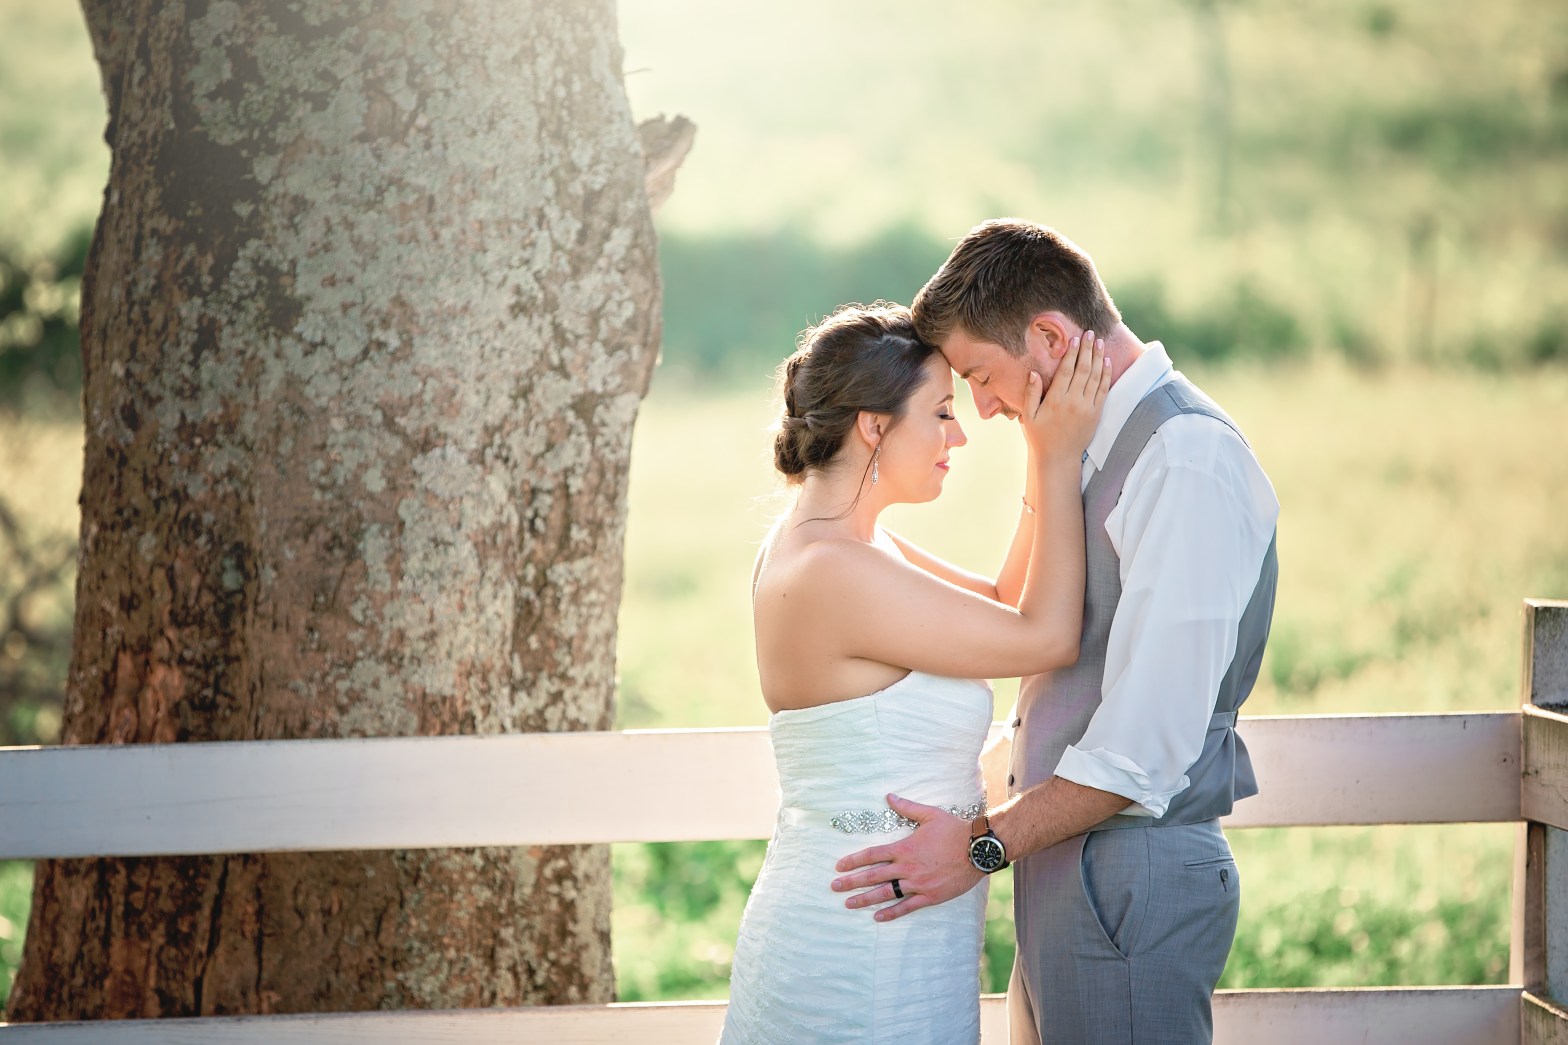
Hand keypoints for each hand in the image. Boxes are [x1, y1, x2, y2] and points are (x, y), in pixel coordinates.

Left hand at [829, 794, 984, 921]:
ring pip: (886, 893)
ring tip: (849, 903)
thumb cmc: (954, 830)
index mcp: (904, 848)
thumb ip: (906, 807)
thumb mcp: (929, 815)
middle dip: (852, 882)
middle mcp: (907, 867)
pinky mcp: (930, 896)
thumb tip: (889, 796)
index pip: (872, 855)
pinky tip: (878, 916)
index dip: (854, 861)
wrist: (977, 849)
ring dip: (865, 899)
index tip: (839, 866)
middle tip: (835, 887)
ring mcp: (918, 883)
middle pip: (873, 876)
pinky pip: (907, 907)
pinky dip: (891, 912)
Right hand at [1020, 331, 1110, 463]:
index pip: (1066, 371)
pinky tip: (1106, 362)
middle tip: (1089, 333)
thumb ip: (1031, 393)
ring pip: (1095, 377)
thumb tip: (1033, 373)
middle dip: (1086, 349)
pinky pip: (1103, 390)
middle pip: (1083, 369)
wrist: (1059, 458)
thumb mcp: (1029, 416)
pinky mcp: (1096, 413)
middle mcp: (1073, 401)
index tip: (1074, 339)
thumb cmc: (1041, 436)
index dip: (1071, 353)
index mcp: (1056, 400)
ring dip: (1098, 357)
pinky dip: (1106, 375)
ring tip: (1099, 342)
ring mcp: (1087, 407)